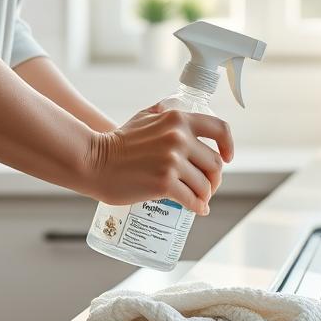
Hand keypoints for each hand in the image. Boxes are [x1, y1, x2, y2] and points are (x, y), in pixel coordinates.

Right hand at [86, 102, 233, 211]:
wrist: (93, 161)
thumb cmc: (117, 141)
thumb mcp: (144, 117)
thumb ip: (163, 113)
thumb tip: (176, 110)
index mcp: (178, 120)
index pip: (219, 129)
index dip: (228, 146)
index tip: (228, 158)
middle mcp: (179, 138)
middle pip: (214, 163)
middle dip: (214, 179)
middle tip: (207, 187)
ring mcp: (172, 161)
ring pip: (205, 184)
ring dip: (205, 195)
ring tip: (200, 200)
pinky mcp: (164, 183)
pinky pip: (192, 199)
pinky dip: (198, 207)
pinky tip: (198, 210)